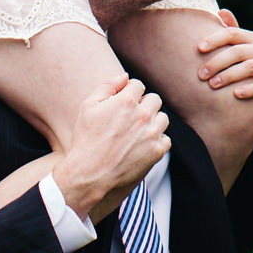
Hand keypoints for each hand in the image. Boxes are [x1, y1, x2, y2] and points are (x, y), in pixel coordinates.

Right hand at [55, 74, 169, 220]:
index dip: (128, 93)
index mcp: (126, 101)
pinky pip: (165, 139)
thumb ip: (107, 86)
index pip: (138, 85)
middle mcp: (143, 115)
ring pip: (162, 118)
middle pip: (154, 99)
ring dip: (152, 122)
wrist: (89, 175)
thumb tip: (125, 76)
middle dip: (143, 105)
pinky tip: (142, 146)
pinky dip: (156, 141)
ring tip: (136, 133)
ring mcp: (152, 134)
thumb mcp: (88, 107)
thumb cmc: (86, 140)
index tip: (122, 105)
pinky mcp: (157, 151)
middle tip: (130, 119)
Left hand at [197, 9, 252, 116]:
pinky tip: (236, 95)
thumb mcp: (243, 52)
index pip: (233, 34)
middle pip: (239, 51)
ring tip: (212, 85)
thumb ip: (233, 34)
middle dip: (218, 62)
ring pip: (251, 67)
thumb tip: (221, 11)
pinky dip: (251, 89)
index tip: (198, 49)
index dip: (215, 39)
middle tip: (201, 75)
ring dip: (230, 75)